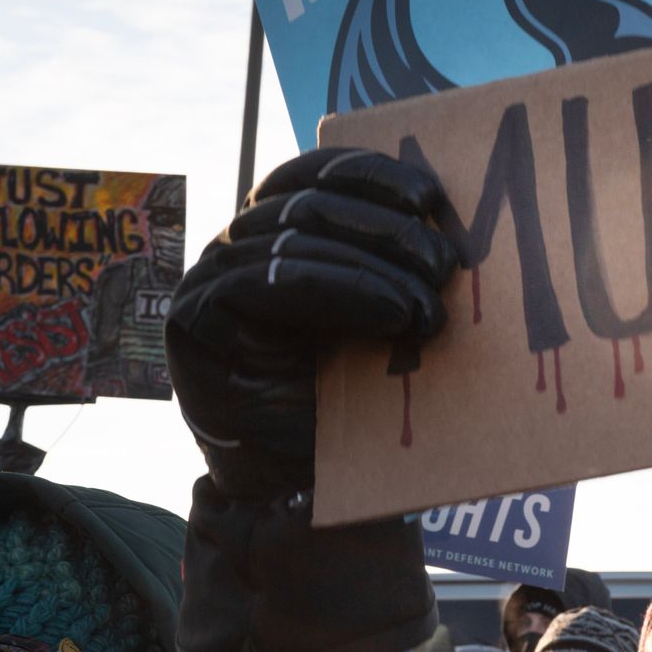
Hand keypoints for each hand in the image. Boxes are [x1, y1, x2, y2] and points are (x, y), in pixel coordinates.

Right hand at [167, 149, 456, 499]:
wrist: (295, 476)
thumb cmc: (343, 396)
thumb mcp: (374, 317)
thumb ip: (390, 268)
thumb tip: (453, 231)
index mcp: (274, 231)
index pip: (313, 176)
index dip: (370, 175)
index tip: (431, 196)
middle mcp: (236, 245)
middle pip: (310, 205)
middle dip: (387, 229)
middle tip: (447, 266)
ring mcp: (210, 277)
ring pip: (295, 240)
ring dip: (377, 268)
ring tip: (430, 306)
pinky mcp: (198, 316)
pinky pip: (274, 282)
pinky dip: (345, 290)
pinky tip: (395, 313)